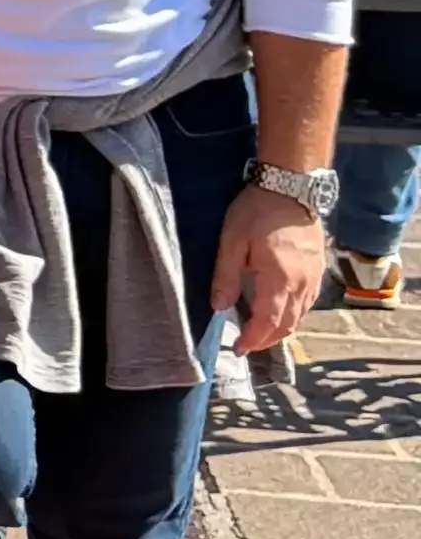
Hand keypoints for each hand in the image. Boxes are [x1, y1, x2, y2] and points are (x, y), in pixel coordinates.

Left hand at [212, 184, 326, 354]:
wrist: (290, 188)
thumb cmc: (257, 212)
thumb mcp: (232, 242)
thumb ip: (225, 277)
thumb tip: (219, 308)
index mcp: (279, 280)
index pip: (268, 322)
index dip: (254, 340)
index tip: (239, 349)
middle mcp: (302, 284)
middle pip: (288, 324)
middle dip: (268, 340)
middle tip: (248, 345)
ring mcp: (314, 277)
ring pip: (301, 315)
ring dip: (282, 329)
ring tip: (261, 333)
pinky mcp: (318, 268)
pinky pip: (308, 302)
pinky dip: (294, 313)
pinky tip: (281, 310)